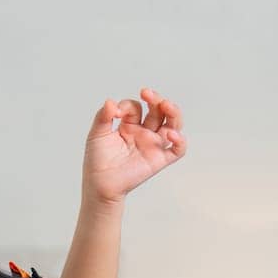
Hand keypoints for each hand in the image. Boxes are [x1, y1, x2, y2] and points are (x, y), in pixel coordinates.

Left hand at [83, 87, 185, 203]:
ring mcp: (153, 145)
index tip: (116, 112)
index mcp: (129, 125)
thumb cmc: (97, 160)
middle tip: (147, 93)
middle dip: (156, 99)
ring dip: (173, 112)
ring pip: (173, 124)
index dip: (128, 106)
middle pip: (158, 111)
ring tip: (166, 104)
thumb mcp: (96, 134)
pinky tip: (171, 133)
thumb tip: (110, 102)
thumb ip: (102, 117)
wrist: (99, 185)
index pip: (136, 107)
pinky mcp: (159, 159)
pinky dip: (180, 140)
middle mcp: (143, 132)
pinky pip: (178, 149)